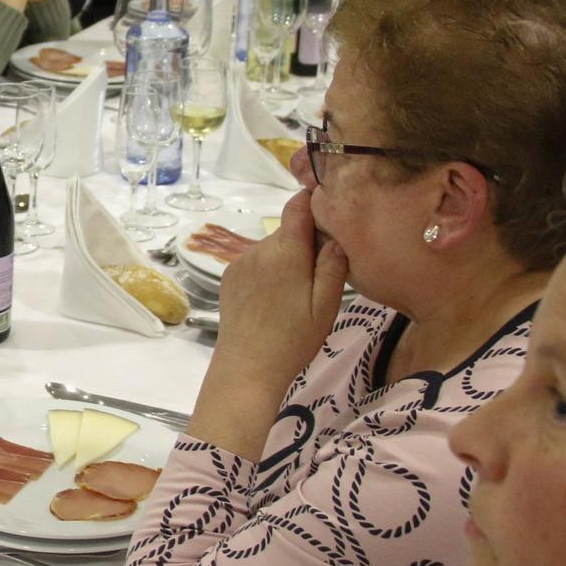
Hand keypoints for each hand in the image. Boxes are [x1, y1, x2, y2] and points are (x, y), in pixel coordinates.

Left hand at [186, 192, 347, 459]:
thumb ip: (333, 265)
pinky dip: (270, 269)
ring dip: (287, 257)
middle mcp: (259, 249)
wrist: (247, 366)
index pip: (297, 206)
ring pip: (273, 247)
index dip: (313, 199)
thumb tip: (336, 235)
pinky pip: (257, 261)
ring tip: (299, 290)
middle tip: (323, 269)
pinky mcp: (230, 276)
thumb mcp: (326, 305)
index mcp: (285, 252)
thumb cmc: (293, 339)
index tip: (330, 204)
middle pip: (287, 229)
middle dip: (306, 240)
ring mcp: (240, 262)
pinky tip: (276, 297)